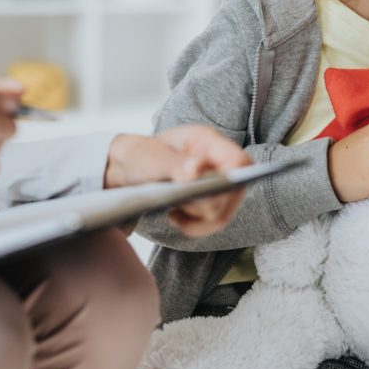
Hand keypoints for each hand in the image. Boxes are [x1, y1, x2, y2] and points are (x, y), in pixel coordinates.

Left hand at [104, 125, 249, 236]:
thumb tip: (195, 171)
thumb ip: (175, 163)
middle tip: (181, 200)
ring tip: (173, 210)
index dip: (233, 178)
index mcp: (208, 142)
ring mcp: (217, 184)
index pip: (239, 162)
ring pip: (222, 213)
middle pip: (233, 193)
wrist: (128, 168)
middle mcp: (219, 163)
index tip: (209, 189)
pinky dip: (192, 226)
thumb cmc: (141, 156)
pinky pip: (211, 223)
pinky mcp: (209, 202)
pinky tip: (174, 216)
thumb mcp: (152, 157)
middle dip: (206, 204)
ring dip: (197, 218)